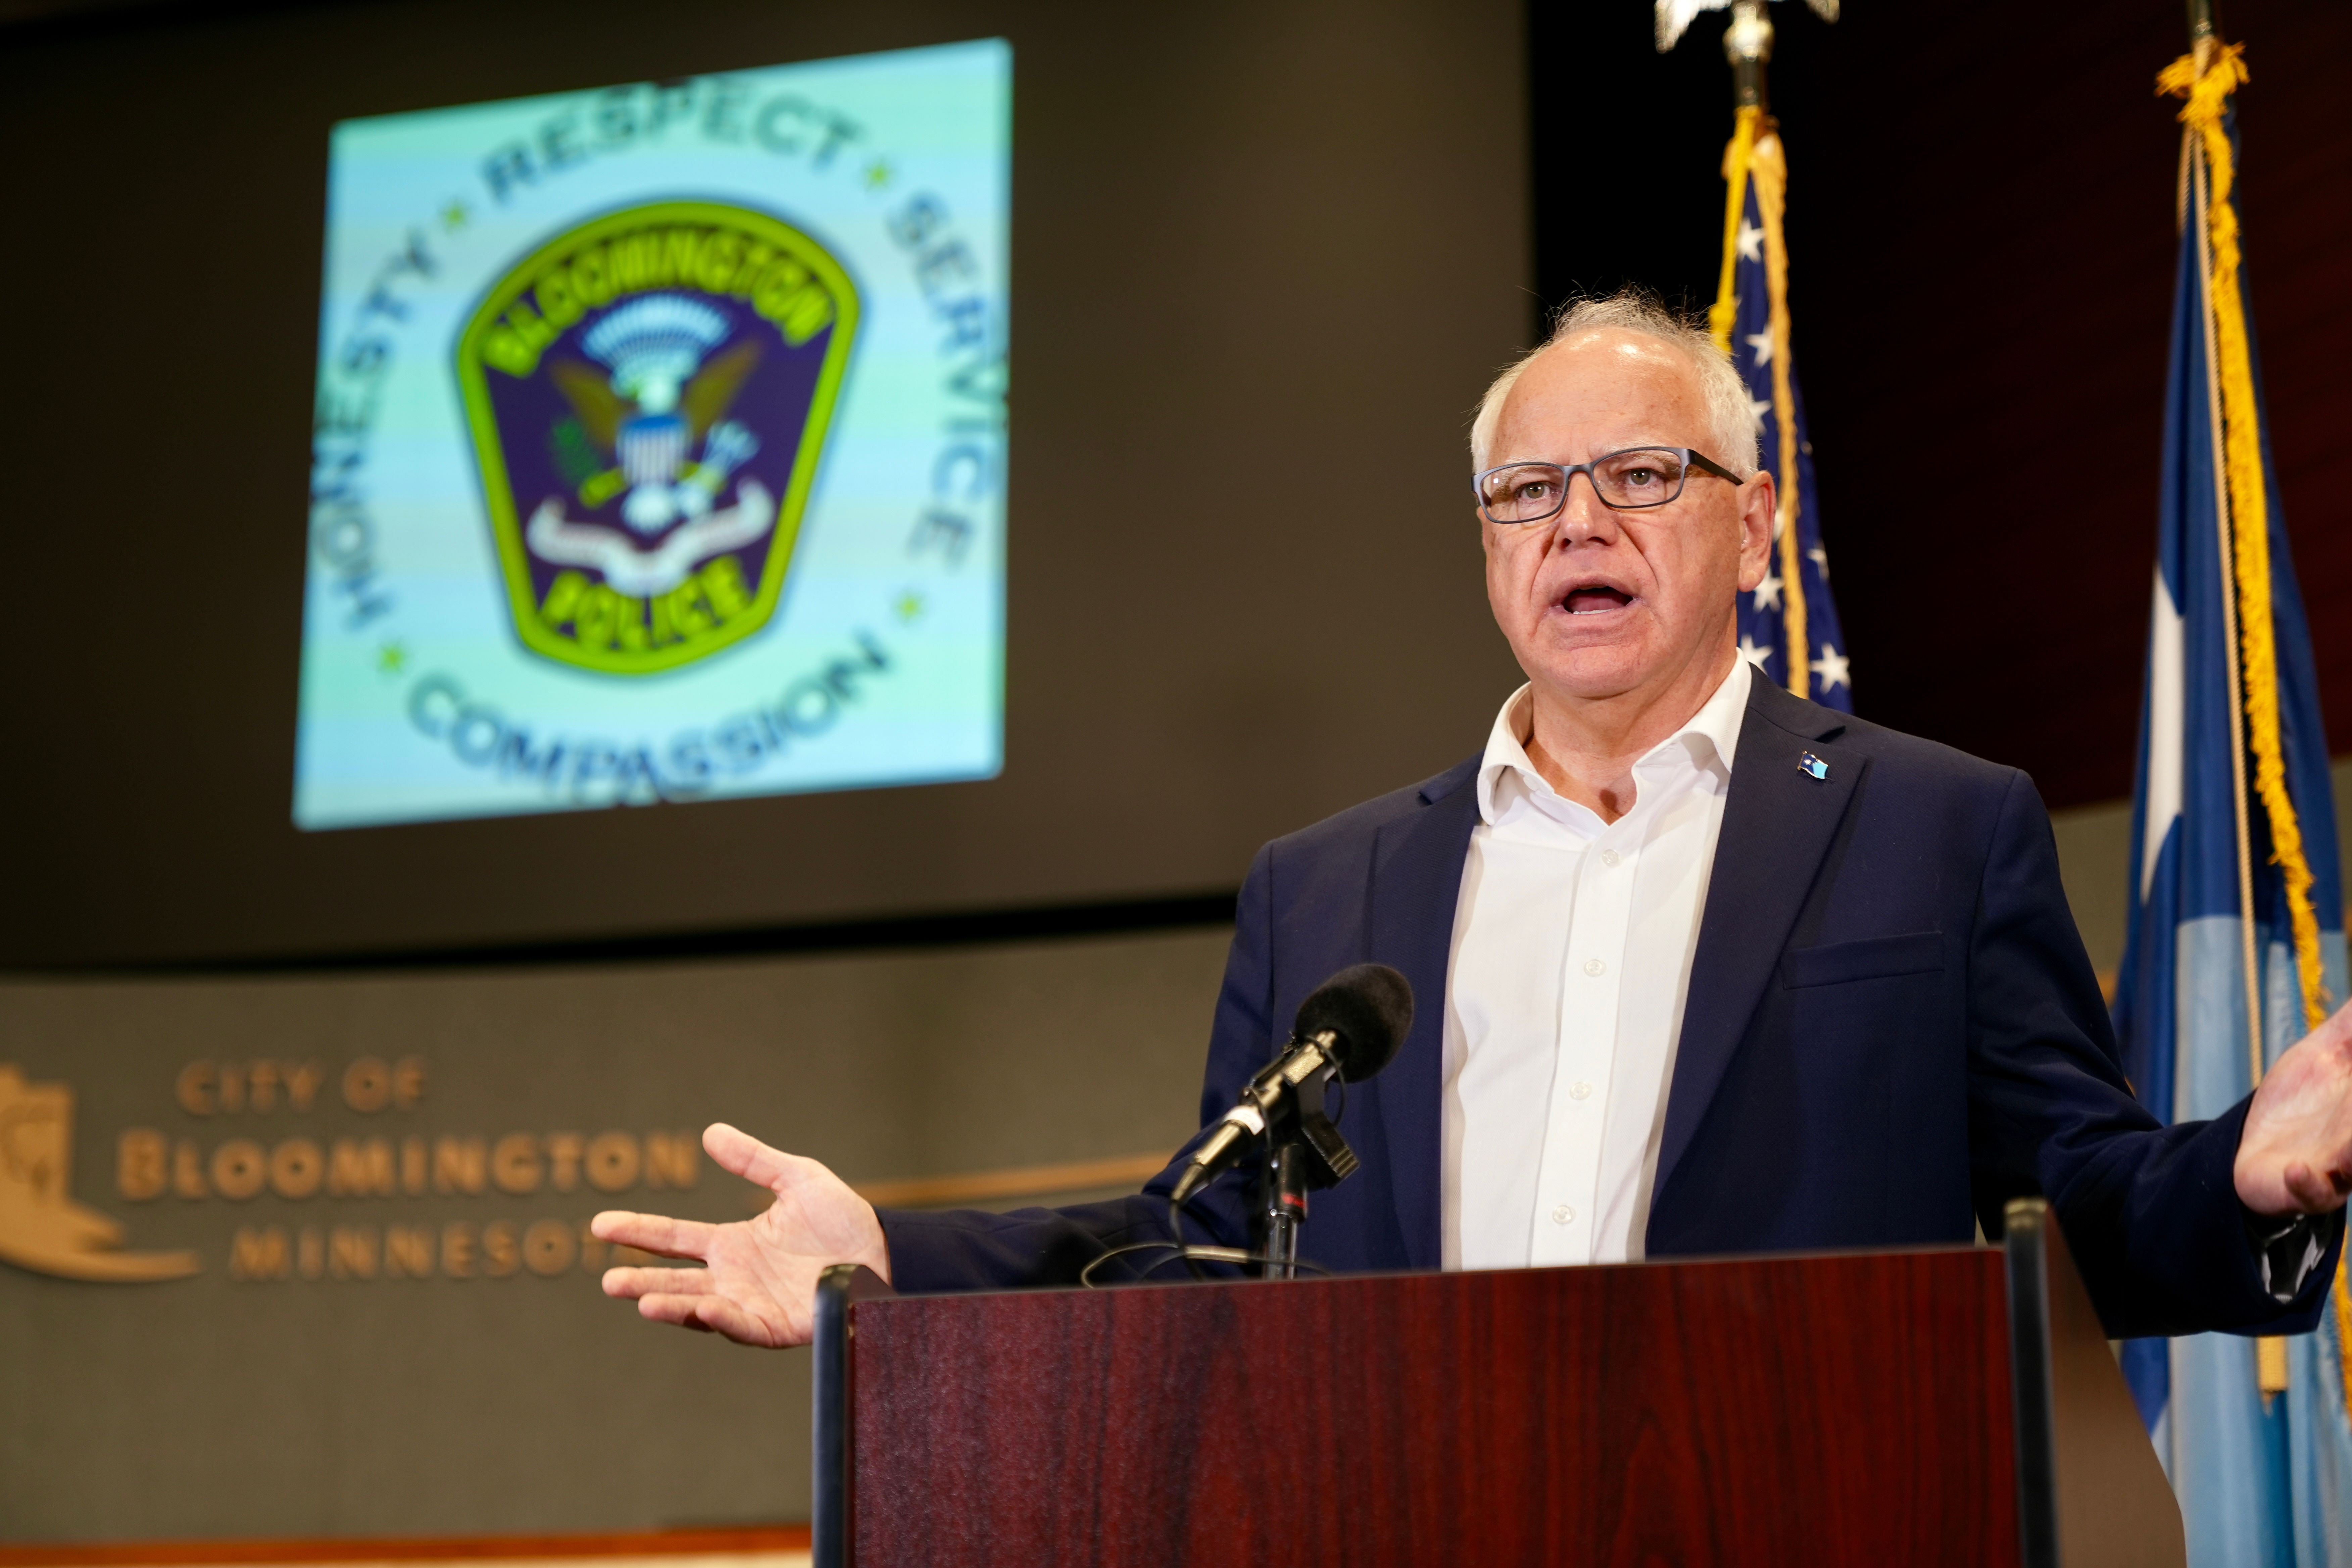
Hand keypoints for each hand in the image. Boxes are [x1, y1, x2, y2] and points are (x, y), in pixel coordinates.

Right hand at [590, 1123, 889, 1347]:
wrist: (885, 1252)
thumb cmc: (844, 1219)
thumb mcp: (797, 1179)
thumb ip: (755, 1161)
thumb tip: (710, 1133)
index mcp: (734, 1245)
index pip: (676, 1237)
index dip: (640, 1231)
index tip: (600, 1224)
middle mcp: (735, 1278)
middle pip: (677, 1280)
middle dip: (642, 1279)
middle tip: (607, 1280)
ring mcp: (752, 1305)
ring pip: (700, 1308)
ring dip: (671, 1305)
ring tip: (639, 1300)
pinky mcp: (777, 1326)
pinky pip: (742, 1326)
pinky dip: (721, 1319)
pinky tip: (705, 1308)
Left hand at [2235, 998, 2351, 1216]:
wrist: (2252, 1147)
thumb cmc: (2296, 1100)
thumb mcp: (2320, 1054)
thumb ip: (2350, 1027)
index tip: (2349, 1064)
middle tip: (2351, 1095)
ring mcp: (2336, 1169)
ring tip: (2349, 1142)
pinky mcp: (2304, 1191)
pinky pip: (2310, 1194)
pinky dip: (2305, 1184)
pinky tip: (2296, 1169)